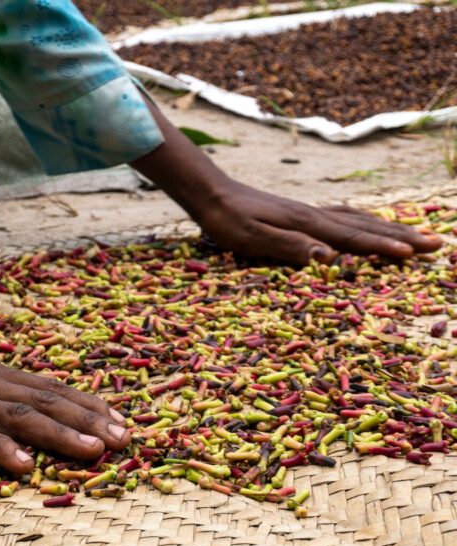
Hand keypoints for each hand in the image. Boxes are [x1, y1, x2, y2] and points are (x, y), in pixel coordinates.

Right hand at [0, 204, 129, 476]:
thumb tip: (19, 414)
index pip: (49, 389)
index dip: (88, 405)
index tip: (121, 421)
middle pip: (46, 402)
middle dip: (89, 421)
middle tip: (126, 439)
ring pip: (20, 417)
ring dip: (61, 433)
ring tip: (95, 451)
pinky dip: (1, 449)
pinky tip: (25, 466)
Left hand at [129, 97, 442, 263]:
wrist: (209, 193)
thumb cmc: (225, 220)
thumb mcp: (250, 238)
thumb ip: (287, 247)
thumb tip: (327, 255)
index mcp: (305, 223)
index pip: (352, 238)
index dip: (383, 248)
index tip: (413, 256)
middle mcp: (313, 214)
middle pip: (365, 225)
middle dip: (400, 237)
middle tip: (436, 245)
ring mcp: (308, 211)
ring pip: (358, 218)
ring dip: (388, 228)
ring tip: (416, 235)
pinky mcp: (299, 212)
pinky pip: (343, 216)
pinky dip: (365, 221)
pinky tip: (369, 224)